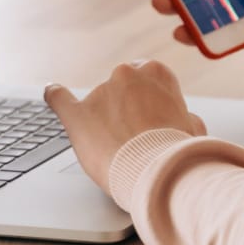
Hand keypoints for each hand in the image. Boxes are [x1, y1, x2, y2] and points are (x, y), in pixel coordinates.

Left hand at [43, 61, 206, 192]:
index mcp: (156, 71)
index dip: (148, 102)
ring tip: (120, 150)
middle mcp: (125, 74)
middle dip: (126, 109)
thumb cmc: (177, 151)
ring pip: (99, 103)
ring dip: (105, 120)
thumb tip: (183, 119)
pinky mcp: (77, 115)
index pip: (146, 78)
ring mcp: (99, 93)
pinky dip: (55, 95)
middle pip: (121, 88)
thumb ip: (182, 116)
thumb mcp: (191, 128)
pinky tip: (52, 92)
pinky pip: (59, 98)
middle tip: (136, 137)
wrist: (156, 172)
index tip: (151, 119)